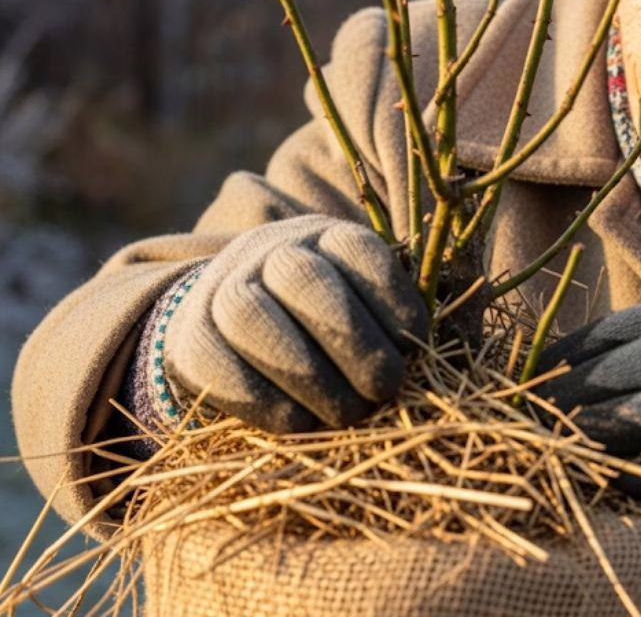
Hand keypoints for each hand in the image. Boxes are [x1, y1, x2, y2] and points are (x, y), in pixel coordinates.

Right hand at [165, 215, 427, 431]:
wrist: (233, 323)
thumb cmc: (326, 320)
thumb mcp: (365, 302)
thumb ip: (393, 323)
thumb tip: (430, 361)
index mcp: (324, 236)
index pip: (357, 250)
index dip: (392, 299)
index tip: (416, 346)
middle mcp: (269, 251)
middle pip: (305, 281)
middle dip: (353, 342)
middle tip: (385, 388)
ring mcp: (222, 290)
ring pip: (253, 318)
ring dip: (309, 375)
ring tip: (348, 413)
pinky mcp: (190, 340)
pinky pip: (219, 368)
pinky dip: (266, 404)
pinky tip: (302, 424)